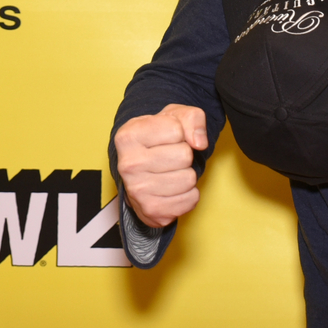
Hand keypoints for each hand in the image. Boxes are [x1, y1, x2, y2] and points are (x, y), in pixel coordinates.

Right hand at [114, 103, 208, 227]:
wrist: (143, 169)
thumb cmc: (160, 139)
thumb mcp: (174, 116)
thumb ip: (192, 118)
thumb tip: (199, 143)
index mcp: (128, 136)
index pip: (176, 130)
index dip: (180, 132)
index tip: (167, 138)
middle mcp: (128, 165)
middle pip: (184, 155)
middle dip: (184, 154)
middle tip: (170, 157)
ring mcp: (137, 191)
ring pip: (189, 178)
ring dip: (187, 174)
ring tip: (170, 172)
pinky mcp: (152, 211)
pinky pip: (191, 200)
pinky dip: (189, 194)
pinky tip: (173, 188)